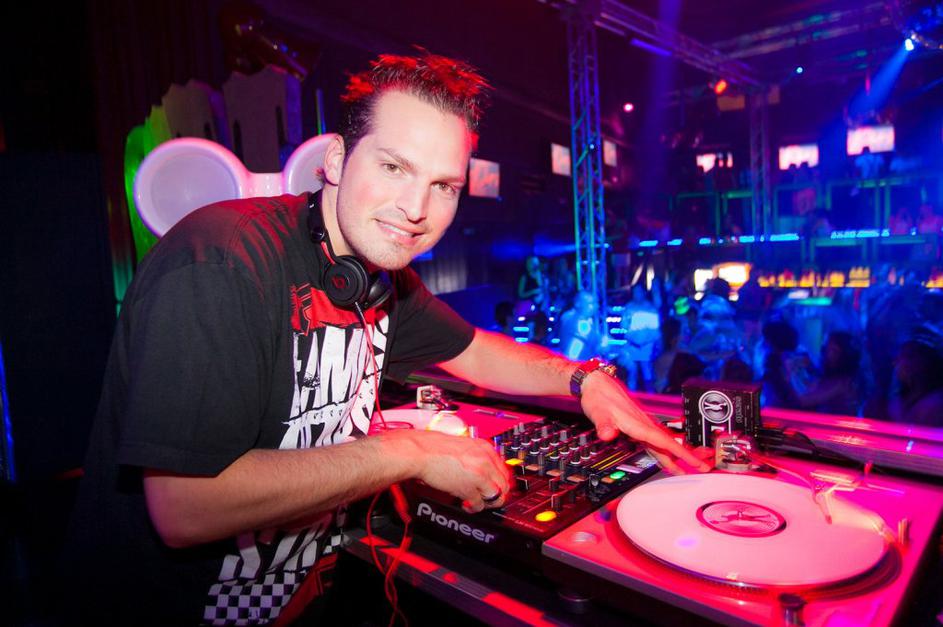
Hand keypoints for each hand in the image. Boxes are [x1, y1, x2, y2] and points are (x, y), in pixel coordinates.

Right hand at [383, 430, 510, 512]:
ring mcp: (479, 475)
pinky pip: (479, 504)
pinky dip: (474, 508)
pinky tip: (467, 505)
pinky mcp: (468, 488)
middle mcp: (485, 460)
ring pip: (495, 496)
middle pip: (503, 484)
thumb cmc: (434, 447)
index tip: (496, 488)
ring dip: (487, 503)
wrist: (420, 452)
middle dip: (496, 495)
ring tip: (477, 503)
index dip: (500, 482)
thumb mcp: (463, 445)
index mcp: (485, 447)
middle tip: (487, 499)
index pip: (504, 469)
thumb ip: (475, 456)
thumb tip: (482, 469)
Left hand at [580, 370, 710, 474]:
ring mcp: (641, 424)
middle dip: (686, 457)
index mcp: (638, 423)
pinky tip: (663, 456)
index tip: (694, 462)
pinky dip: (661, 450)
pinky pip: (653, 440)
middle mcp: (643, 424)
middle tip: (703, 468)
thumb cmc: (598, 396)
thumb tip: (607, 434)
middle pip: (668, 444)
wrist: (596, 383)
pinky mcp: (636, 424)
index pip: (664, 441)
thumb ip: (604, 424)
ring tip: (685, 469)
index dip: (680, 453)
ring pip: (661, 443)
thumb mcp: (598, 412)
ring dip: (674, 456)